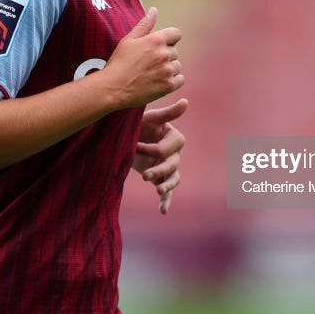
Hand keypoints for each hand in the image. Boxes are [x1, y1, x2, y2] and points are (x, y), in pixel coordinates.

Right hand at [104, 7, 183, 109]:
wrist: (114, 88)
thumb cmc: (119, 62)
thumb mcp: (129, 40)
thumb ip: (144, 24)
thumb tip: (154, 10)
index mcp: (156, 40)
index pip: (176, 34)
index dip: (169, 39)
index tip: (159, 46)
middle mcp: (164, 54)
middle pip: (175, 51)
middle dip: (165, 55)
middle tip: (149, 62)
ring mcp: (167, 70)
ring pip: (177, 65)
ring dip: (169, 68)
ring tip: (152, 72)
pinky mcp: (168, 85)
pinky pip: (180, 79)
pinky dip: (172, 80)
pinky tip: (159, 81)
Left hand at [133, 98, 188, 214]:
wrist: (128, 134)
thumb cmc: (140, 123)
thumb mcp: (150, 117)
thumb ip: (168, 113)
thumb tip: (186, 101)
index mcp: (174, 138)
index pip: (167, 148)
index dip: (151, 149)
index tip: (135, 145)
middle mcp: (175, 153)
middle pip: (172, 165)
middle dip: (159, 170)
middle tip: (144, 175)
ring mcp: (169, 167)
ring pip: (173, 178)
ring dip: (166, 185)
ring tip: (157, 190)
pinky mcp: (160, 178)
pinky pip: (167, 191)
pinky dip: (166, 200)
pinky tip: (163, 211)